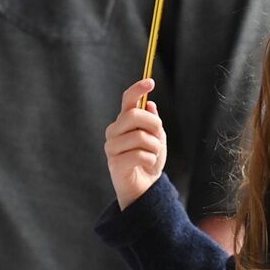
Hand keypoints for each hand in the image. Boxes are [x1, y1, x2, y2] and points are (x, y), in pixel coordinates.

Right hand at [104, 79, 166, 208]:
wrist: (144, 187)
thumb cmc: (149, 160)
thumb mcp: (156, 138)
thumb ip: (152, 121)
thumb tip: (150, 105)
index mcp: (124, 122)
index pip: (127, 100)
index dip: (137, 90)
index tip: (150, 82)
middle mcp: (114, 131)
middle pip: (134, 115)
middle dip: (153, 124)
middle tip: (158, 136)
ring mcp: (111, 147)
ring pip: (140, 137)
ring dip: (155, 147)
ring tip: (152, 154)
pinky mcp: (115, 163)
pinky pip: (141, 154)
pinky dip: (151, 160)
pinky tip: (147, 165)